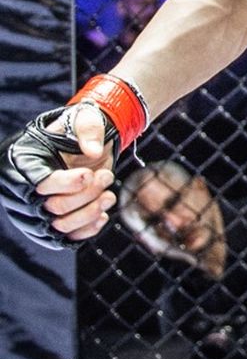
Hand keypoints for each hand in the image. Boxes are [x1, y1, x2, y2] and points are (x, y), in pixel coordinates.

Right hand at [0, 104, 117, 247]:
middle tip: (107, 176)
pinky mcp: (51, 226)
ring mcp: (36, 213)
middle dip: (86, 194)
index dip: (66, 183)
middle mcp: (23, 192)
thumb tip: (93, 150)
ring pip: (61, 227)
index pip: (39, 184)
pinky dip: (87, 231)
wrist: (83, 145)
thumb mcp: (84, 119)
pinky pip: (66, 238)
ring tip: (110, 196)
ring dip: (90, 213)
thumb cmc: (77, 130)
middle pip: (53, 207)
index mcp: (24, 164)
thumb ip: (89, 128)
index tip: (89, 174)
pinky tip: (103, 216)